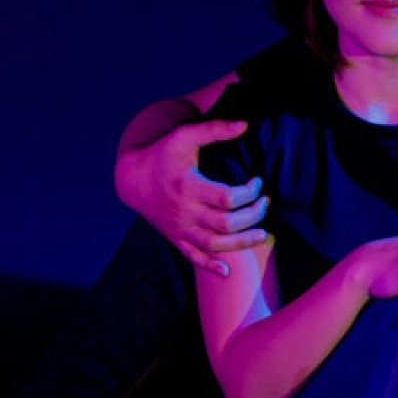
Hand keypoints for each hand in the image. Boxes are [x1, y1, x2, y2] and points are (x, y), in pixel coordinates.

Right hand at [116, 117, 269, 273]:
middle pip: (225, 224)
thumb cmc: (163, 154)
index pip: (226, 198)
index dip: (248, 192)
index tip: (257, 182)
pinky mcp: (176, 239)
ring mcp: (180, 228)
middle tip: (264, 204)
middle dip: (252, 216)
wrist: (133, 180)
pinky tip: (227, 271)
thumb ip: (215, 130)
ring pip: (215, 245)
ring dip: (242, 243)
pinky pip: (193, 258)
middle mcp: (184, 211)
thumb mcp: (185, 136)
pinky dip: (210, 267)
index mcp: (188, 186)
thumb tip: (245, 125)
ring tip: (262, 234)